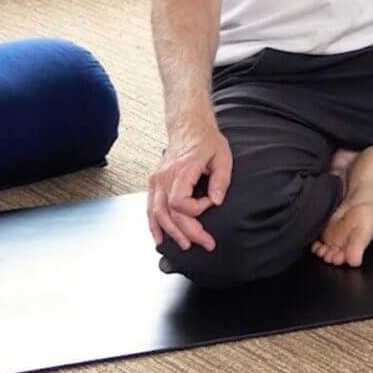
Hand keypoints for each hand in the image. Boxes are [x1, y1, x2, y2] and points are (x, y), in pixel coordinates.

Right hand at [147, 123, 231, 252]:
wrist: (189, 128)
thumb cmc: (206, 141)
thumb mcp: (222, 156)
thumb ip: (221, 179)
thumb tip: (216, 200)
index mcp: (182, 169)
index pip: (180, 202)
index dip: (197, 209)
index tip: (211, 202)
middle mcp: (165, 176)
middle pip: (170, 213)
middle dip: (188, 232)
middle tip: (205, 243)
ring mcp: (157, 180)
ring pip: (157, 214)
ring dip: (171, 233)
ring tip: (186, 245)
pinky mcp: (154, 182)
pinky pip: (150, 208)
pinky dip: (153, 225)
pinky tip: (159, 238)